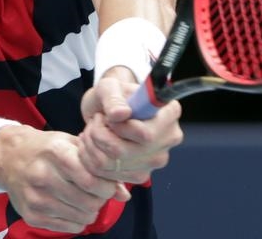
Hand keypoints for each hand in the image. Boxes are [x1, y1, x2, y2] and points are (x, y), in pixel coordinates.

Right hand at [0, 125, 128, 233]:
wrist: (9, 156)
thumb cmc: (46, 148)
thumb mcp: (71, 144)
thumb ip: (98, 165)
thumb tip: (124, 195)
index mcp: (56, 152)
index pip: (92, 179)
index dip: (107, 186)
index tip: (108, 184)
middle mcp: (44, 175)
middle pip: (89, 201)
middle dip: (101, 200)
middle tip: (99, 193)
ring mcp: (36, 198)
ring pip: (81, 217)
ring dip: (91, 211)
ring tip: (86, 199)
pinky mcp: (31, 215)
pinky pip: (69, 228)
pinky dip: (78, 221)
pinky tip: (73, 207)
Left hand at [79, 69, 183, 184]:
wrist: (108, 110)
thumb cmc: (112, 95)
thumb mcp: (109, 86)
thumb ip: (113, 97)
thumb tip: (121, 114)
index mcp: (169, 113)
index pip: (145, 134)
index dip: (119, 127)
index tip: (109, 116)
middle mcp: (169, 139)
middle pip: (125, 152)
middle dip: (99, 135)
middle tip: (96, 120)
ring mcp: (156, 160)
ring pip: (112, 164)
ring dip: (93, 145)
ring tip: (93, 129)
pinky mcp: (141, 175)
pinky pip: (107, 174)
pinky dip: (92, 158)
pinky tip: (95, 144)